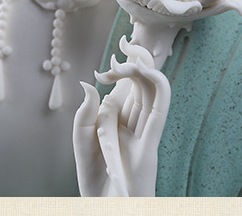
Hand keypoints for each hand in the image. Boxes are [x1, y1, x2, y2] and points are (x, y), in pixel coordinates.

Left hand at [73, 37, 170, 196]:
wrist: (107, 211)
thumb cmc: (95, 183)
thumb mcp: (82, 144)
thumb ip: (84, 115)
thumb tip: (88, 83)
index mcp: (119, 123)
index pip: (124, 88)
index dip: (121, 69)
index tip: (116, 54)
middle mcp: (134, 126)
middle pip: (141, 86)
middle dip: (136, 61)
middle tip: (126, 43)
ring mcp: (144, 134)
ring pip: (151, 93)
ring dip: (143, 69)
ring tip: (130, 54)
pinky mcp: (149, 146)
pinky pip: (158, 113)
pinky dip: (157, 88)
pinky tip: (149, 71)